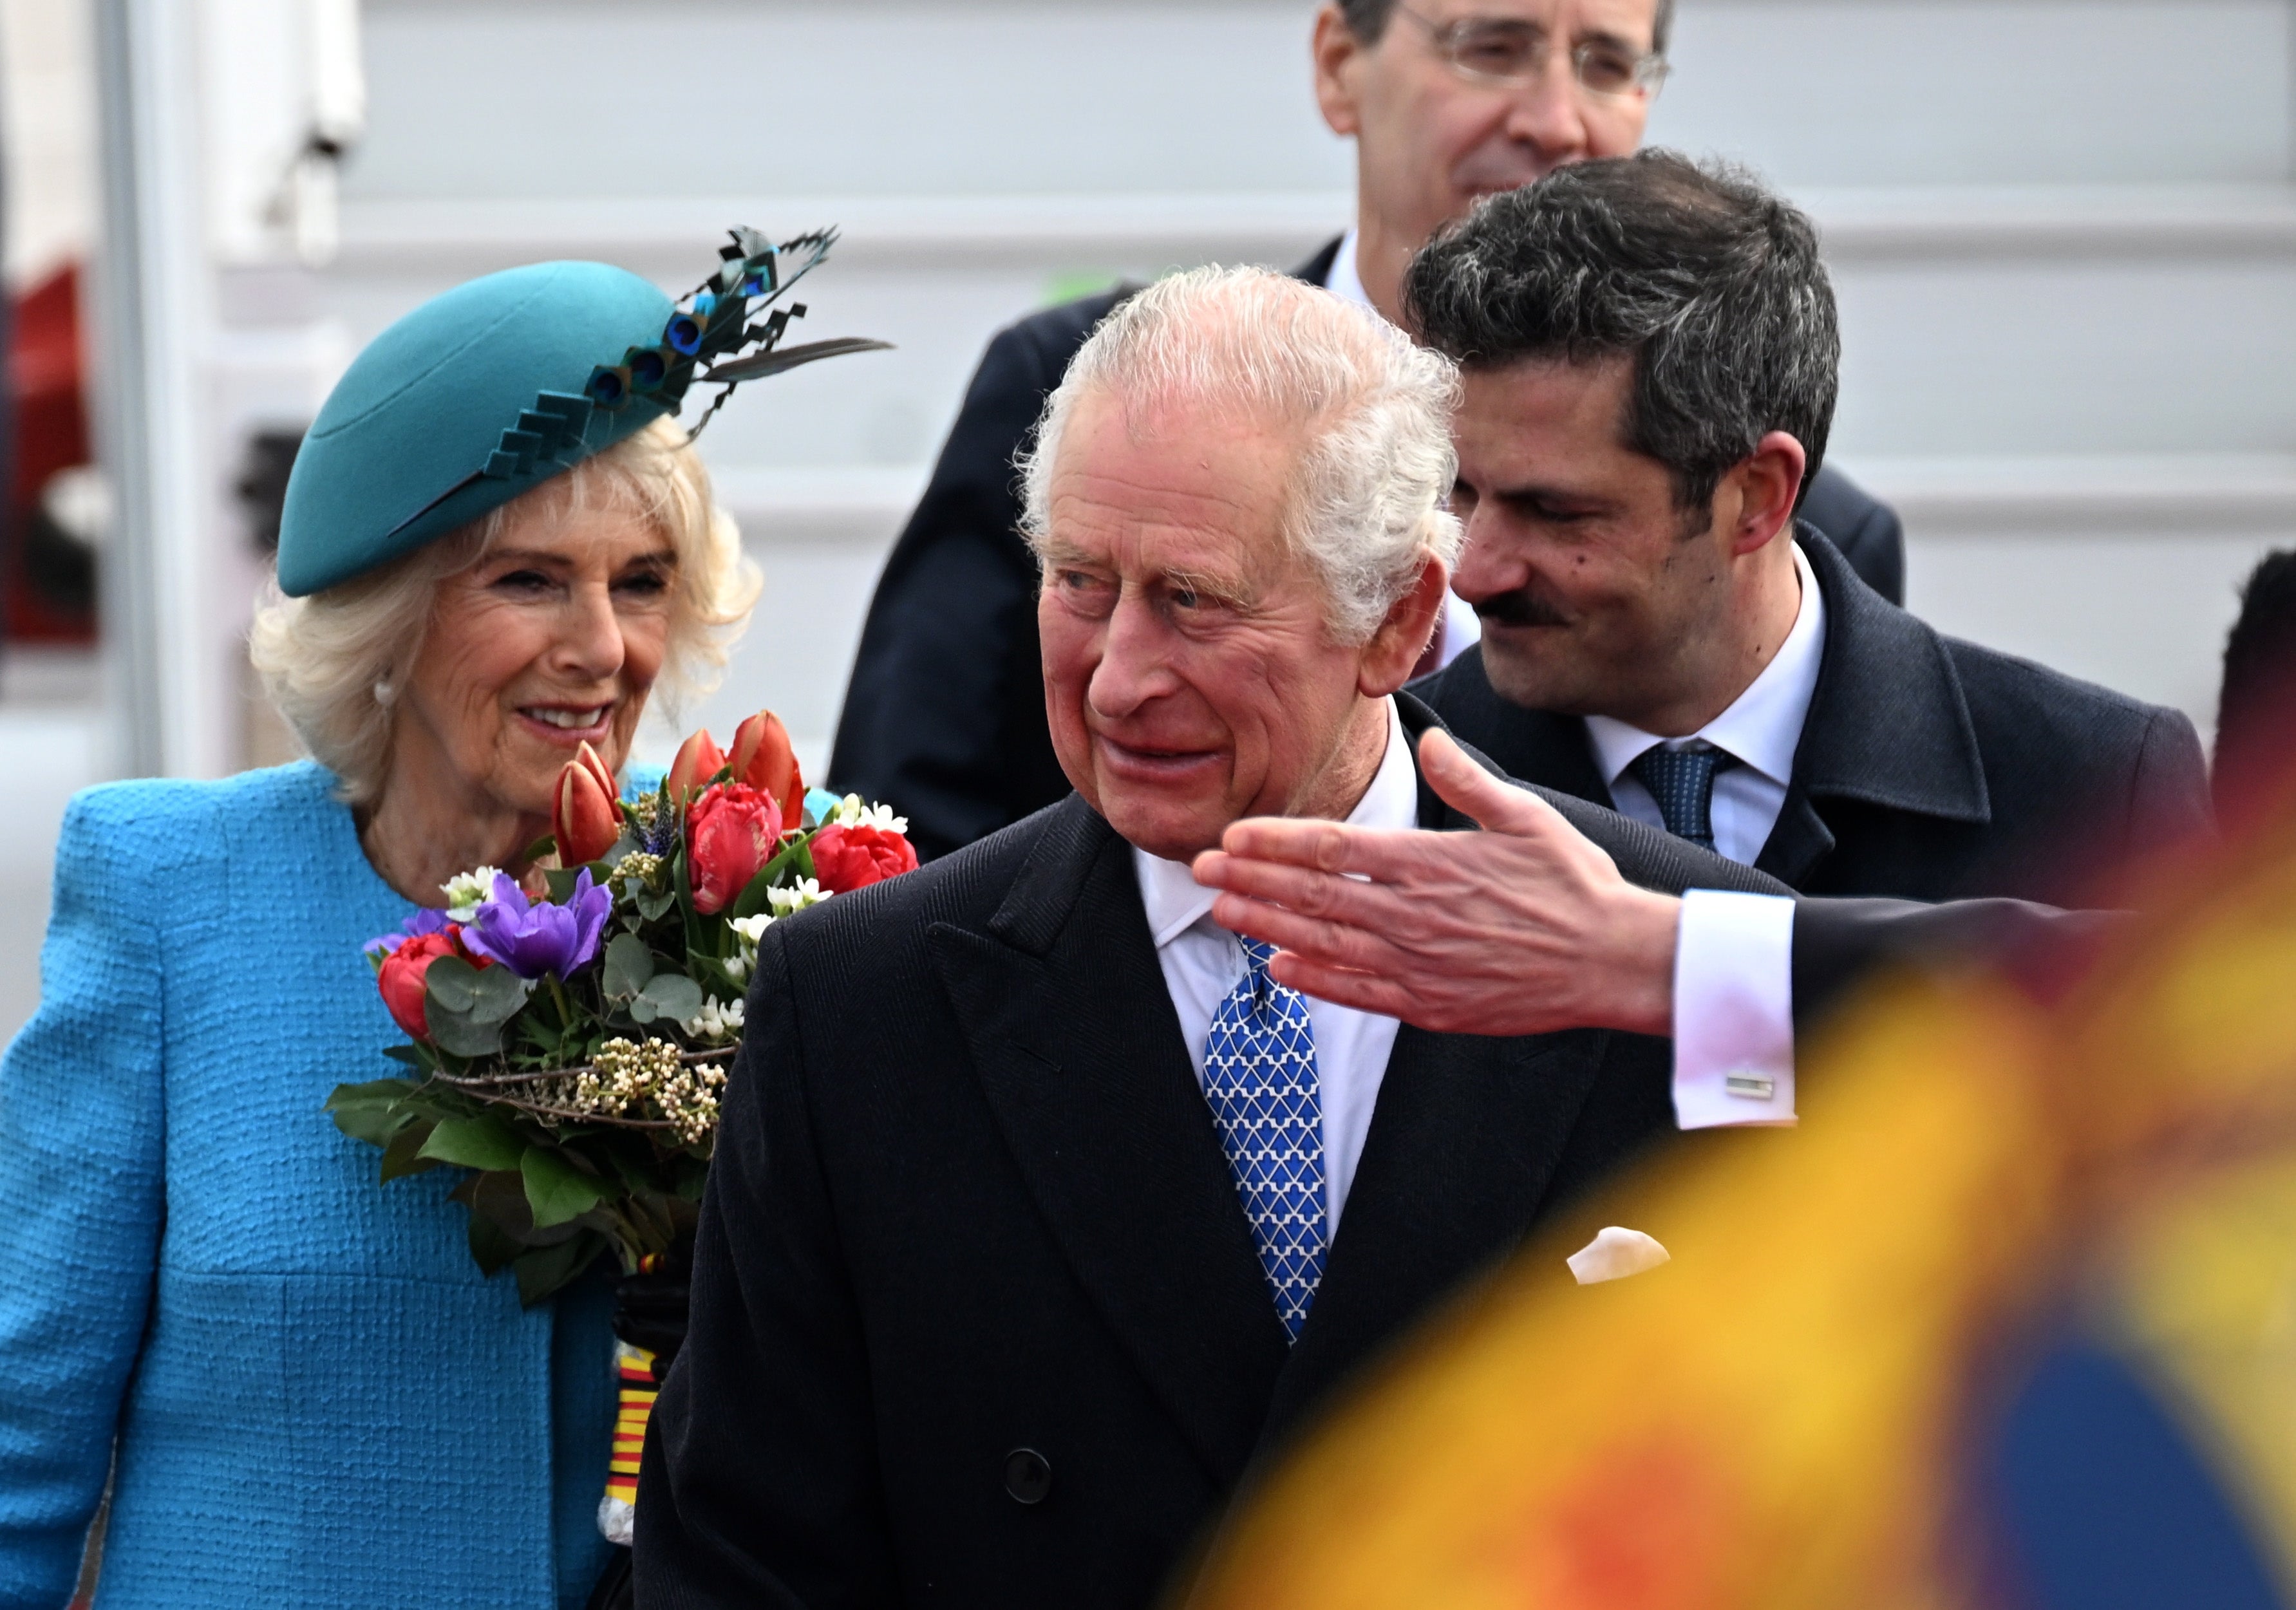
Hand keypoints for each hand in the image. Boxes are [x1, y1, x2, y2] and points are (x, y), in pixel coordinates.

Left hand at [1190, 728, 1679, 1036]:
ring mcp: (1419, 964)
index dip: (1276, 844)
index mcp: (1431, 863)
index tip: (1232, 838)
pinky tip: (1280, 969)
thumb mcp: (1526, 816)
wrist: (1613, 961)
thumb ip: (1467, 780)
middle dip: (1250, 883)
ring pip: (1325, 944)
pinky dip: (1316, 982)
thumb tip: (1429, 739)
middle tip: (1199, 873)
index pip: (1334, 849)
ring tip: (1223, 914)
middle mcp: (1414, 915)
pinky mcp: (1432, 1005)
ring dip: (1268, 928)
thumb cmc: (1573, 885)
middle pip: (1314, 896)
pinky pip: (1359, 993)